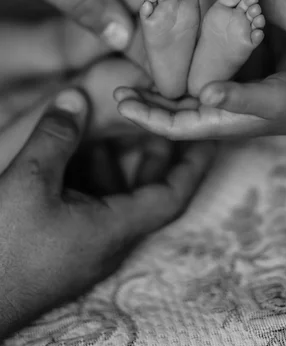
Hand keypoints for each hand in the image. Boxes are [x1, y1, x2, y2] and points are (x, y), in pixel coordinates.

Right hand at [0, 88, 210, 339]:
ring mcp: (88, 245)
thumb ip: (56, 136)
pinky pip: (92, 204)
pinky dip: (91, 174)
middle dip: (155, 152)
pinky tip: (73, 152)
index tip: (206, 135)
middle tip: (158, 117)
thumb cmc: (5, 247)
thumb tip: (76, 98)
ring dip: (117, 160)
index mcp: (114, 227)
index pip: (173, 196)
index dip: (194, 163)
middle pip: (148, 192)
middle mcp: (109, 239)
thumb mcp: (29, 181)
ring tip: (112, 124)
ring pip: (116, 196)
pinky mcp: (67, 245)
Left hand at [113, 69, 285, 139]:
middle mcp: (210, 118)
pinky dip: (172, 88)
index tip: (120, 102)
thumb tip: (205, 95)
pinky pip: (189, 95)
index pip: (168, 126)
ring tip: (130, 86)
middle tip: (116, 92)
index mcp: (214, 123)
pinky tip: (165, 76)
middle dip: (141, 107)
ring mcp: (216, 110)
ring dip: (152, 98)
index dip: (143, 115)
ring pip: (175, 107)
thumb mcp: (266, 96)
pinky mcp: (223, 98)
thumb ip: (238, 96)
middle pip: (166, 118)